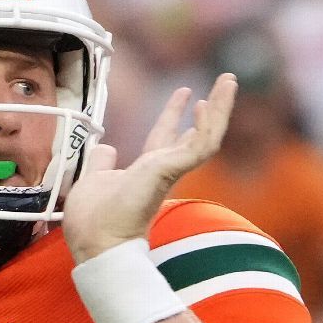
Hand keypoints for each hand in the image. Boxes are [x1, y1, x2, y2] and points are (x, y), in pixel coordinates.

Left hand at [62, 73, 237, 262]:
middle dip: (213, 107)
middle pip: (196, 133)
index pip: (166, 137)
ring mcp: (169, 172)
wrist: (96, 242)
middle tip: (226, 80)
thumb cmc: (93, 221)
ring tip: (229, 80)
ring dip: (220, 108)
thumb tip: (106, 146)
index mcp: (146, 171)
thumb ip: (103, 163)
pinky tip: (206, 104)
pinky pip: (200, 146)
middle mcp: (162, 170)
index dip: (175, 114)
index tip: (185, 93)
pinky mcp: (171, 172)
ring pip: (207, 137)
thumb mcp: (94, 179)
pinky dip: (207, 124)